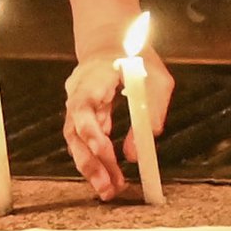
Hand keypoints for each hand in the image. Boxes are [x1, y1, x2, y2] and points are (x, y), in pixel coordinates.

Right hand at [63, 48, 171, 201]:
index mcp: (93, 78)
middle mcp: (76, 94)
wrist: (112, 41)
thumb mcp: (156, 78)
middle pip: (75, 133)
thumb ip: (152, 111)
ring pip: (76, 142)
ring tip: (111, 189)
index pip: (83, 107)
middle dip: (91, 163)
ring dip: (92, 167)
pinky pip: (84, 142)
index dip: (91, 132)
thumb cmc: (137, 58)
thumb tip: (137, 154)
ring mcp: (74, 106)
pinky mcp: (80, 117)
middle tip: (108, 188)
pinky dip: (95, 160)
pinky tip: (109, 178)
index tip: (105, 152)